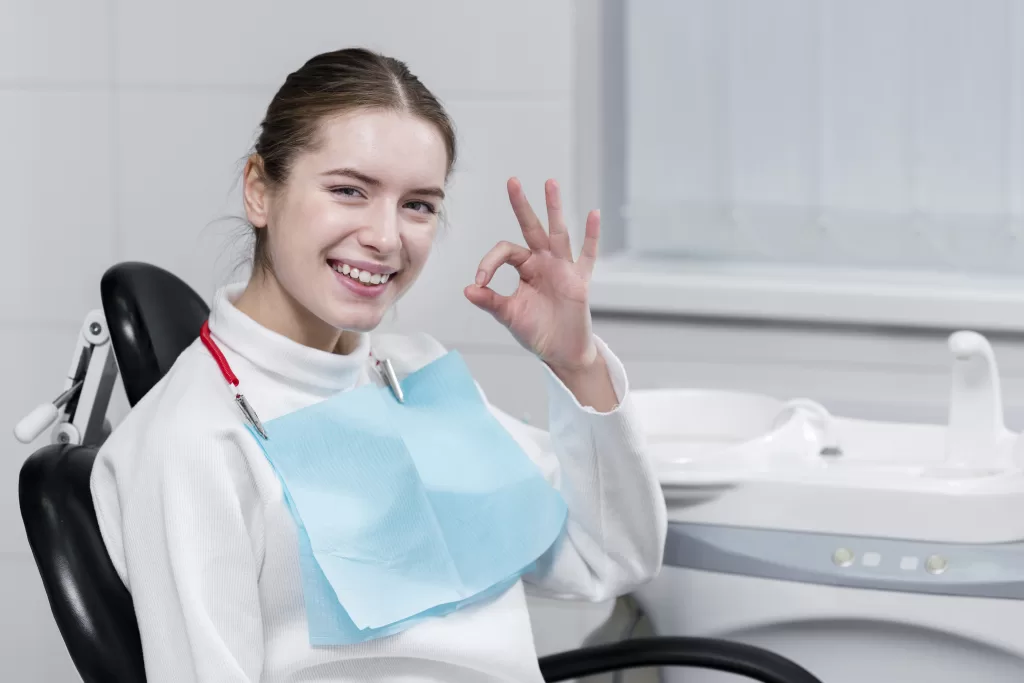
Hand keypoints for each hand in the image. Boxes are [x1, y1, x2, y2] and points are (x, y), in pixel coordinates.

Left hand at [464, 177, 600, 373]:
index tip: (480, 282)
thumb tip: (468, 288)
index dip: (489, 262)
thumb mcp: (509, 315)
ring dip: (554, 208)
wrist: (560, 351)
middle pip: (531, 227)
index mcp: (525, 268)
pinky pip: (587, 255)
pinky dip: (592, 236)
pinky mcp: (580, 280)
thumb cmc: (536, 331)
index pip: (506, 251)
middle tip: (512, 181)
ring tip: (549, 183)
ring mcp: (563, 268)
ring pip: (558, 233)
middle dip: (522, 205)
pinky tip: (594, 214)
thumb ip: (490, 301)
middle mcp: (544, 262)